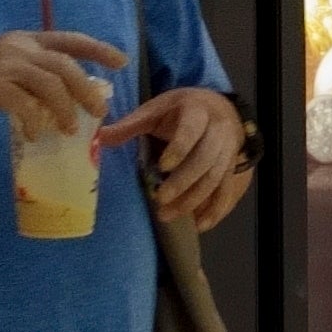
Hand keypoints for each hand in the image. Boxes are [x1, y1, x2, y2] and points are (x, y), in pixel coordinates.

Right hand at [0, 27, 129, 141]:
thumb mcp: (8, 69)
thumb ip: (35, 76)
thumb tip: (72, 97)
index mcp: (25, 40)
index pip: (69, 39)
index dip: (97, 49)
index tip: (122, 61)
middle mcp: (16, 47)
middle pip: (63, 64)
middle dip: (86, 88)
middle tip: (100, 110)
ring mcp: (2, 65)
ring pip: (48, 83)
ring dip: (64, 109)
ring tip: (70, 129)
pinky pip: (22, 104)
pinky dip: (34, 120)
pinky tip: (37, 134)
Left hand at [117, 85, 254, 238]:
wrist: (218, 107)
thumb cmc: (180, 109)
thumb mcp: (156, 109)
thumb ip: (131, 124)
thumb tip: (100, 137)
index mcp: (197, 111)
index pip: (192, 131)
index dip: (179, 149)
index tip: (162, 166)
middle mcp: (218, 131)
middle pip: (206, 159)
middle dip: (184, 182)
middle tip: (160, 200)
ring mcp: (228, 151)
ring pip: (215, 178)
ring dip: (193, 200)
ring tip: (167, 215)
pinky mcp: (230, 168)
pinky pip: (226, 190)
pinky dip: (215, 210)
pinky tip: (200, 225)